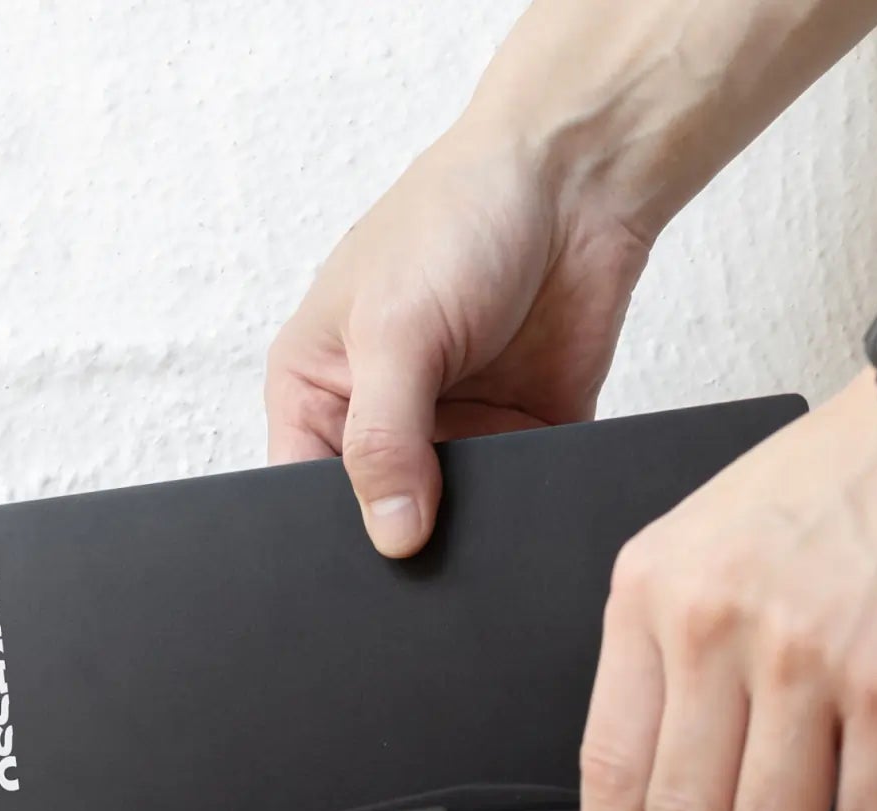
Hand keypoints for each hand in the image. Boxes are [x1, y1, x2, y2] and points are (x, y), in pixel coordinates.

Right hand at [266, 126, 651, 555]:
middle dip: (402, 542)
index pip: (301, 494)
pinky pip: (519, 502)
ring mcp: (454, 434)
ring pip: (452, 524)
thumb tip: (390, 537)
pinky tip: (532, 509)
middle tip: (426, 556)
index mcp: (318, 388)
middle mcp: (380, 418)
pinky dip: (527, 511)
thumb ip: (383, 439)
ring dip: (470, 533)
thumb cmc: (459, 217)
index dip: (326, 535)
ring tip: (481, 531)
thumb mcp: (396, 329)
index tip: (367, 562)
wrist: (576, 181)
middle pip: (377, 518)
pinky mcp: (521, 440)